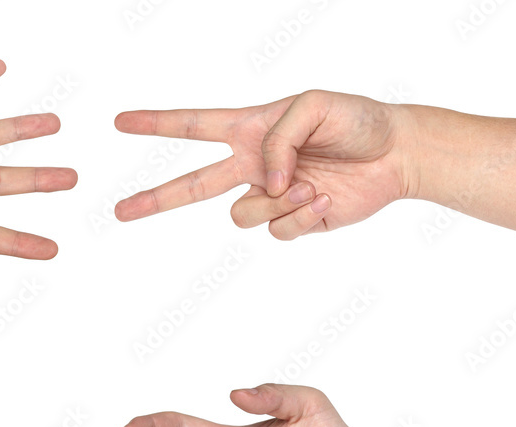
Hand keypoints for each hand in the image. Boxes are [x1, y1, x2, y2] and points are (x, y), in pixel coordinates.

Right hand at [114, 90, 412, 239]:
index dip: (156, 124)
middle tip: (120, 211)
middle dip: (154, 199)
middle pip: (191, 186)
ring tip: (311, 180)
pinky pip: (276, 231)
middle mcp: (252, 165)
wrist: (395, 155)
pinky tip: (323, 198)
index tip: (120, 123)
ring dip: (277, 200)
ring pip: (241, 215)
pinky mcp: (291, 222)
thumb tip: (265, 183)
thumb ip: (278, 139)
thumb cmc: (357, 121)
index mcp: (250, 130)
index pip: (193, 126)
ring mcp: (270, 197)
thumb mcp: (315, 106)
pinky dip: (301, 215)